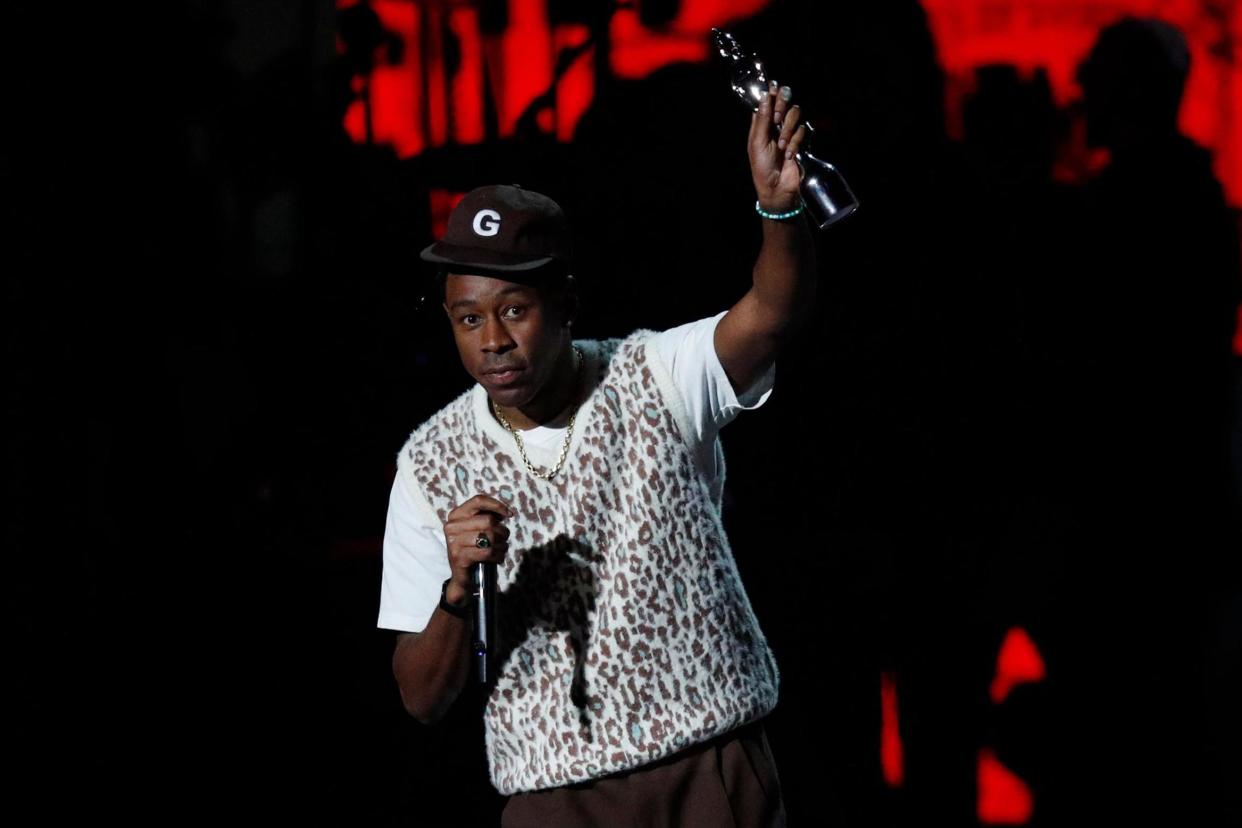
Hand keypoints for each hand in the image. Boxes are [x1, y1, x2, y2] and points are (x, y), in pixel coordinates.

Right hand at [442, 494, 512, 604]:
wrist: (463, 577)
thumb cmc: (475, 549)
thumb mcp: (478, 530)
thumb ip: (488, 517)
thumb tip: (506, 512)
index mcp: (456, 515)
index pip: (478, 501)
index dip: (497, 505)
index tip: (509, 514)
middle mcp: (451, 526)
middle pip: (488, 520)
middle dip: (502, 531)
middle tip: (504, 539)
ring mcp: (453, 542)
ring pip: (489, 537)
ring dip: (501, 544)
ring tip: (501, 549)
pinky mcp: (459, 557)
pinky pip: (487, 552)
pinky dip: (498, 555)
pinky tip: (498, 558)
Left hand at [749, 81, 807, 213]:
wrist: (776, 188)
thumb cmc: (762, 167)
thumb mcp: (757, 142)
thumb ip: (762, 119)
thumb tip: (764, 95)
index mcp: (761, 123)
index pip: (768, 99)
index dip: (772, 93)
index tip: (773, 91)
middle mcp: (775, 124)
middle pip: (784, 101)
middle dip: (782, 107)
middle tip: (777, 118)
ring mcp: (788, 131)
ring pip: (795, 115)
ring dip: (788, 130)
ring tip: (781, 146)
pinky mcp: (799, 140)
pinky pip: (802, 131)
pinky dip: (795, 143)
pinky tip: (788, 155)